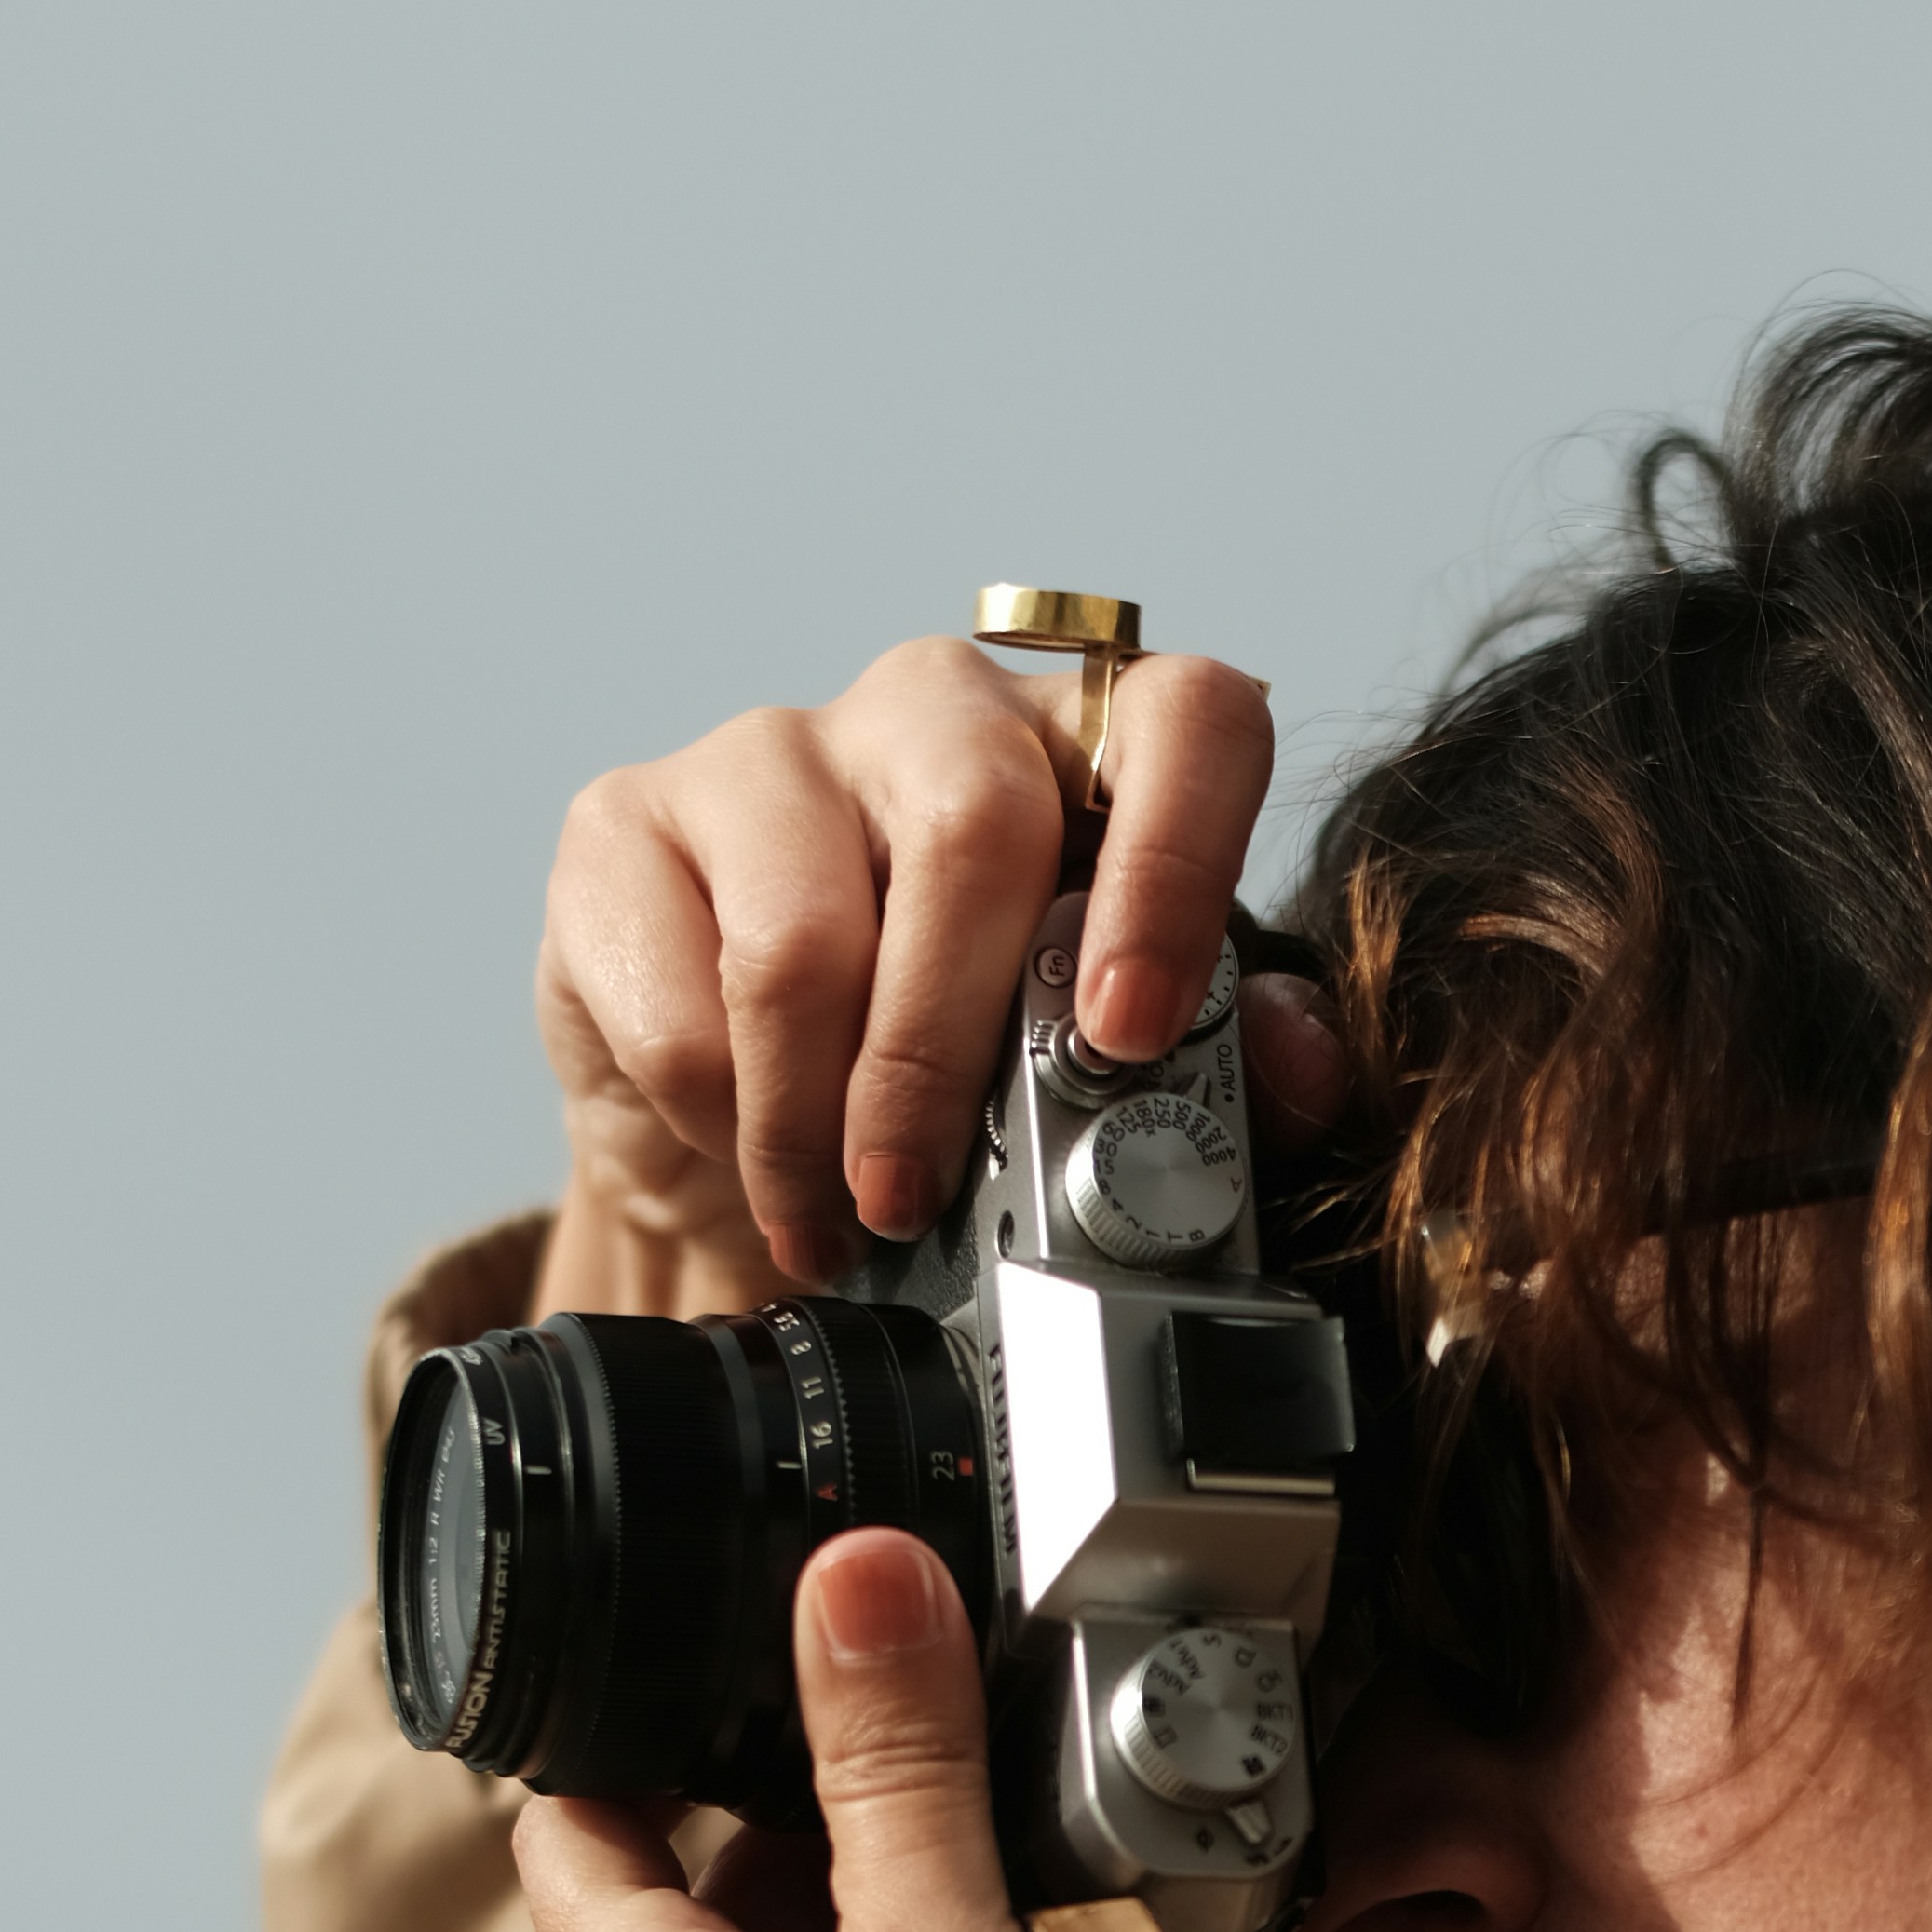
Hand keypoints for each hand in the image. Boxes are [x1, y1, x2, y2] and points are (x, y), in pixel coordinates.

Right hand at [531, 632, 1281, 1321]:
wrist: (746, 1126)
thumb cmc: (957, 1074)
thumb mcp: (1103, 1072)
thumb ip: (1221, 1056)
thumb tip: (1307, 1073)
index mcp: (1093, 753)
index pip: (1185, 722)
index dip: (1174, 866)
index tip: (1127, 1031)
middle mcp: (937, 713)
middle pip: (974, 827)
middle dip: (953, 1053)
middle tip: (926, 1195)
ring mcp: (770, 752)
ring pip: (805, 932)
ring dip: (823, 1119)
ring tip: (842, 1218)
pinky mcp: (624, 822)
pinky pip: (679, 990)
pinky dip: (720, 1116)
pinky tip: (748, 1158)